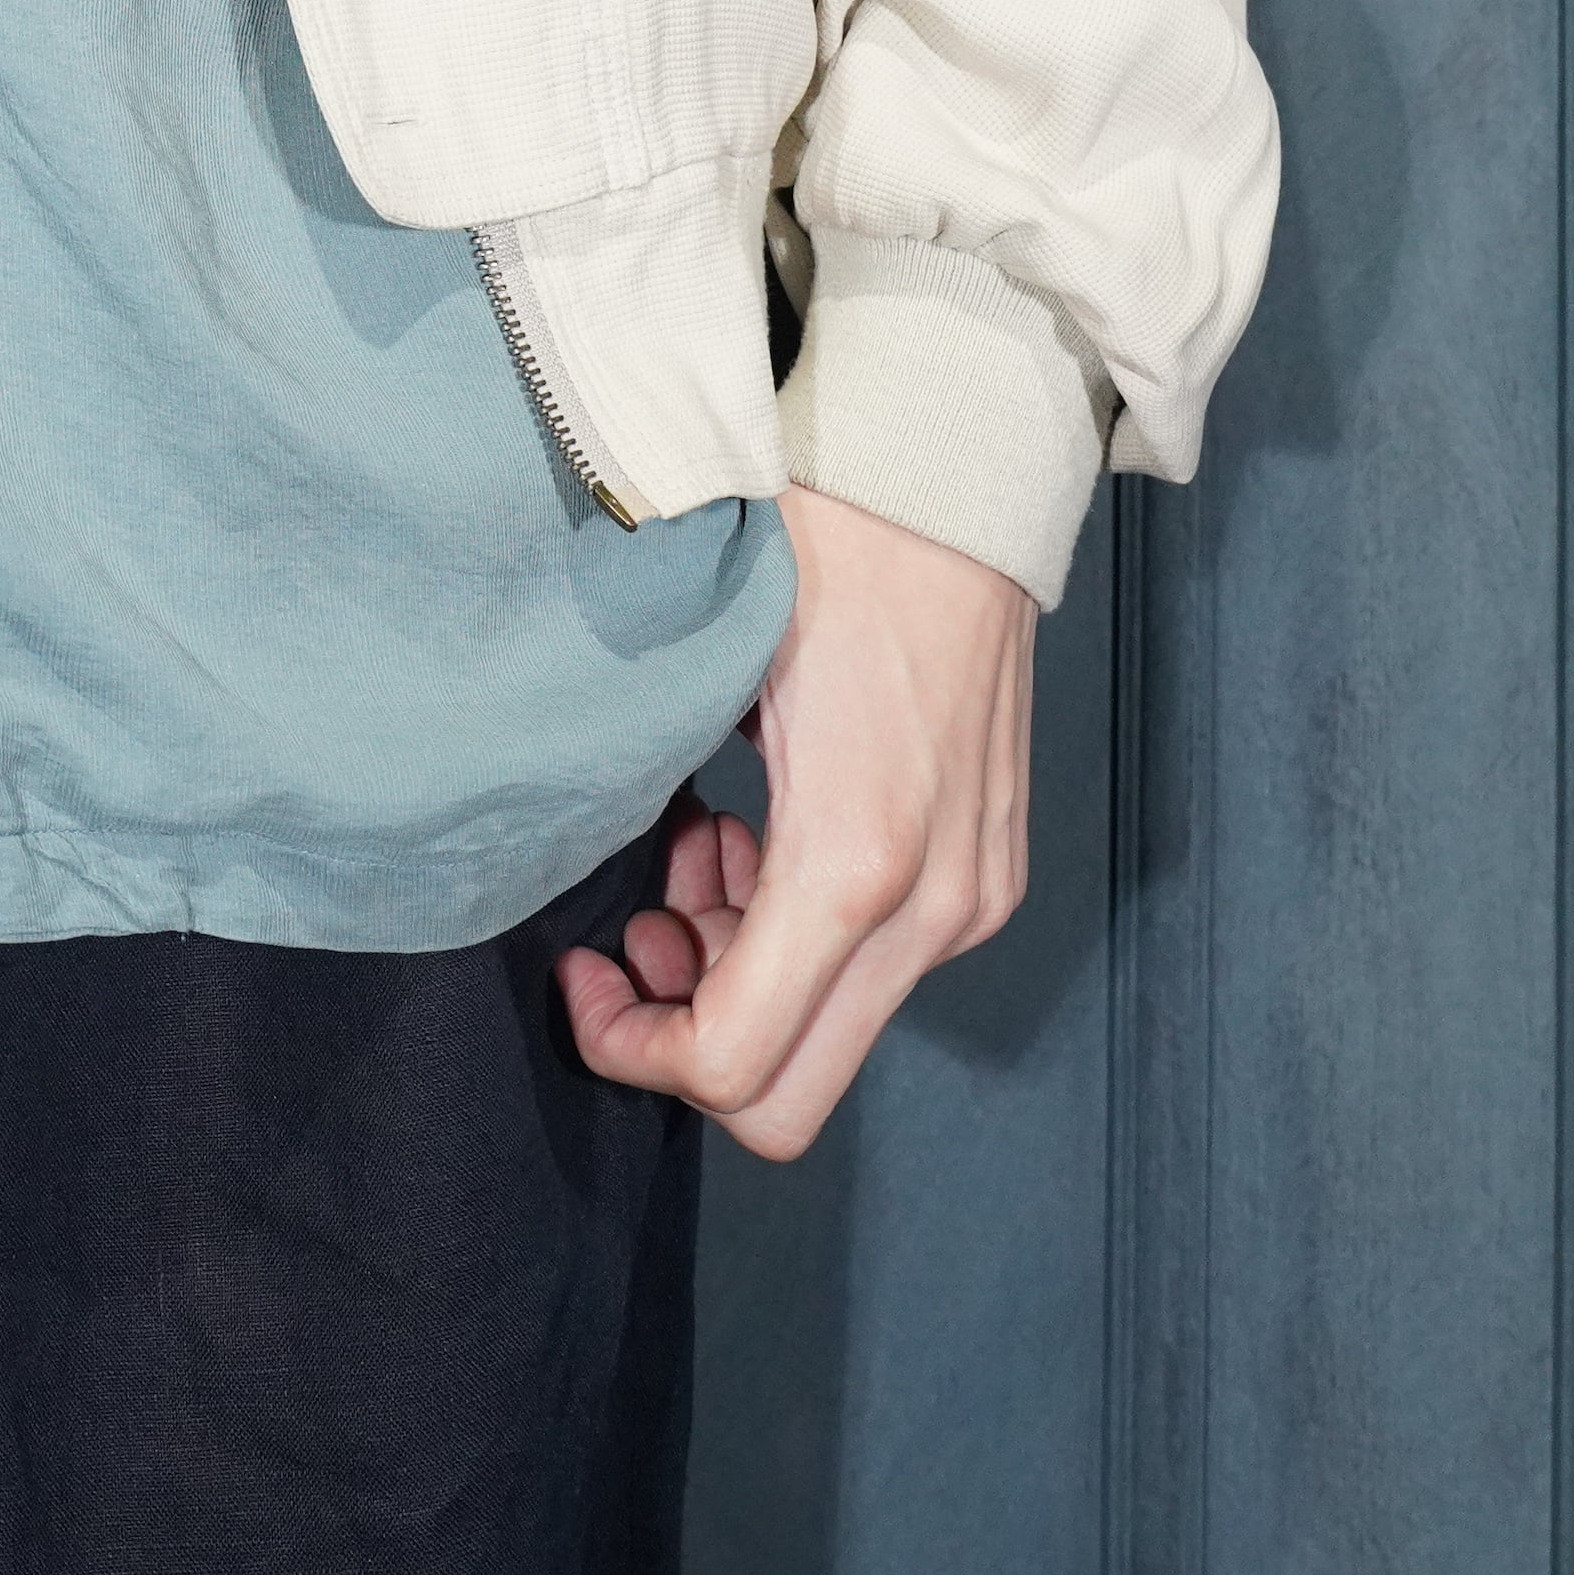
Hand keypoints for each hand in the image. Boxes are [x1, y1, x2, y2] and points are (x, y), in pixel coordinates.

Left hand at [559, 483, 1035, 1159]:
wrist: (949, 478)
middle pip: (790, 1095)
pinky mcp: (990, 873)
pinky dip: (799, 933)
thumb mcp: (710, 675)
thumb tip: (610, 906)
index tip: (583, 971)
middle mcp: (934, 907)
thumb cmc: (819, 547)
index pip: (733, 1065)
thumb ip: (660, 806)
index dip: (634, 1047)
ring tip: (699, 844)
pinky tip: (758, 830)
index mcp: (854, 862)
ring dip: (742, 972)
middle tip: (636, 929)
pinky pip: (877, 965)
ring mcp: (975, 897)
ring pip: (832, 1028)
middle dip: (687, 1032)